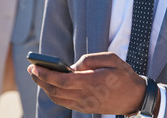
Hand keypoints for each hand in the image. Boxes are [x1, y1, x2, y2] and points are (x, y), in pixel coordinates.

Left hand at [28, 52, 145, 114]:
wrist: (135, 98)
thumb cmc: (124, 75)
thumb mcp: (112, 59)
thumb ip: (90, 59)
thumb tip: (72, 66)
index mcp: (92, 82)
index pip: (62, 80)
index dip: (46, 74)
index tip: (35, 67)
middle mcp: (86, 96)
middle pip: (56, 91)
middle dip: (40, 80)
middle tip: (31, 69)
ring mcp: (85, 104)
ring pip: (58, 98)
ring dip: (45, 87)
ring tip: (37, 75)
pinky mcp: (85, 108)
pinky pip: (64, 103)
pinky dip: (54, 94)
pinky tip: (50, 84)